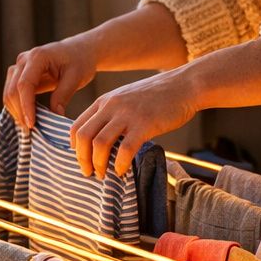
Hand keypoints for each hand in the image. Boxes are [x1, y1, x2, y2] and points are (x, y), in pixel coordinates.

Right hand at [2, 35, 97, 129]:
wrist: (78, 51)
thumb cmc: (79, 61)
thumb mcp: (76, 78)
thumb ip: (63, 95)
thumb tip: (55, 115)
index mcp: (38, 57)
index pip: (24, 85)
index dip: (26, 106)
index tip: (32, 124)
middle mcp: (23, 60)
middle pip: (12, 90)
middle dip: (19, 112)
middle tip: (31, 130)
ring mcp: (18, 67)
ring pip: (8, 94)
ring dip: (16, 111)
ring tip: (29, 126)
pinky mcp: (18, 75)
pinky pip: (12, 94)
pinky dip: (17, 107)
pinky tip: (27, 117)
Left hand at [71, 66, 199, 178]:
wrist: (185, 85)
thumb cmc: (158, 96)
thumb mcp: (126, 99)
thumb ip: (111, 115)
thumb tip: (100, 141)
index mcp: (104, 101)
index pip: (76, 126)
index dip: (74, 147)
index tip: (81, 159)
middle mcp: (111, 107)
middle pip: (83, 137)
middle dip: (82, 159)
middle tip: (88, 172)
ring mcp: (128, 115)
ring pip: (100, 144)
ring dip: (98, 164)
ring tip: (103, 175)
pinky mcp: (145, 124)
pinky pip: (125, 150)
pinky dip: (120, 164)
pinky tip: (122, 171)